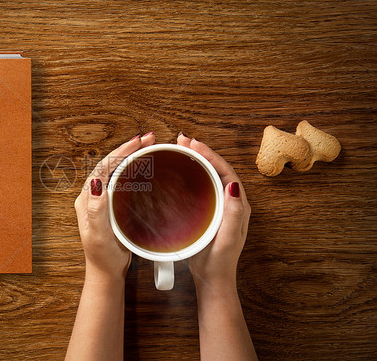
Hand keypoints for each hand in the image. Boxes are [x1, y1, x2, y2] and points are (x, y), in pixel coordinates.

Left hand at [74, 133, 155, 282]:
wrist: (106, 272)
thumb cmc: (102, 257)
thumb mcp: (99, 236)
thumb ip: (96, 211)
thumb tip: (97, 185)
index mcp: (87, 199)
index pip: (102, 167)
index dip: (120, 152)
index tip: (137, 143)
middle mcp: (92, 196)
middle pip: (109, 164)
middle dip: (127, 148)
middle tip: (148, 138)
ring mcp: (102, 200)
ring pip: (115, 170)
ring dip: (130, 155)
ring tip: (147, 146)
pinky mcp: (112, 205)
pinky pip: (122, 180)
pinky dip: (133, 168)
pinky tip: (144, 166)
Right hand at [177, 135, 251, 290]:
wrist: (212, 278)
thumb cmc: (219, 260)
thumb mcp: (228, 237)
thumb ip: (233, 213)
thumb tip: (233, 185)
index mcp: (237, 204)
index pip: (226, 171)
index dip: (211, 155)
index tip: (194, 144)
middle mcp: (230, 201)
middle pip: (217, 169)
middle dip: (202, 152)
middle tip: (183, 140)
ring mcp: (219, 205)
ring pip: (209, 175)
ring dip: (196, 160)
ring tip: (181, 148)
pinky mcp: (208, 210)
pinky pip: (201, 185)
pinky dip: (191, 173)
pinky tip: (180, 170)